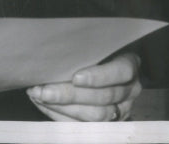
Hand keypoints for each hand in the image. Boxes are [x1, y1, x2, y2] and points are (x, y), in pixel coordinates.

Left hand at [27, 52, 141, 120]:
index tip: (75, 78)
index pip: (122, 72)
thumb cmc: (90, 50)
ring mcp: (122, 109)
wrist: (98, 66)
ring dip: (63, 107)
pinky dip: (61, 115)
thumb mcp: (92, 44)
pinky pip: (86, 125)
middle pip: (103, 97)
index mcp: (129, 65)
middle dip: (69, 95)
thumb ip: (82, 49)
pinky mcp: (107, 123)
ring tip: (39, 96)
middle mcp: (129, 90)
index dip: (99, 77)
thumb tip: (54, 52)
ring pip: (95, 115)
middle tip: (43, 90)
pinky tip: (43, 105)